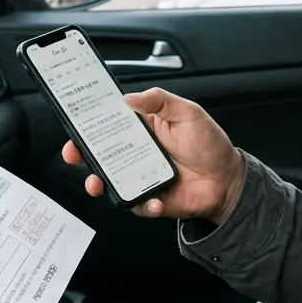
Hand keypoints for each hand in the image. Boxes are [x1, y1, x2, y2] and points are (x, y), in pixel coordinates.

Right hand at [62, 87, 245, 222]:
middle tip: (73, 153)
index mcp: (142, 130)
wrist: (228, 179)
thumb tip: (128, 98)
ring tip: (97, 183)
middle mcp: (136, 154)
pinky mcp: (151, 200)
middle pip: (101, 154)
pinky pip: (138, 205)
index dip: (89, 124)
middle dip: (81, 154)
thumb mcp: (187, 112)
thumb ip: (159, 100)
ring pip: (110, 182)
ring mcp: (141, 178)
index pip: (109, 124)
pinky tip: (153, 200)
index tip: (75, 123)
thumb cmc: (208, 143)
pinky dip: (143, 204)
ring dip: (99, 183)